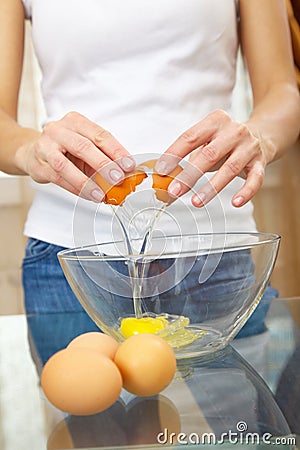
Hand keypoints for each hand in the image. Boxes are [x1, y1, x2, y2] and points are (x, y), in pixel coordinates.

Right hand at [15, 111, 134, 201]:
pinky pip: (58, 178)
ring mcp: (46, 146)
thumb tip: (125, 174)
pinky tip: (88, 195)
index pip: (100, 135)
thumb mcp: (84, 147)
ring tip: (101, 194)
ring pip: (66, 166)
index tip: (129, 165)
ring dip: (86, 182)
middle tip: (117, 179)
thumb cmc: (64, 149)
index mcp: (75, 121)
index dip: (116, 151)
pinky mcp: (38, 164)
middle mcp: (59, 130)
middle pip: (83, 147)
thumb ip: (103, 157)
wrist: (32, 151)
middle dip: (103, 165)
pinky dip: (76, 188)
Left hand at [155, 110, 269, 206]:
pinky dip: (246, 192)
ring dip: (211, 187)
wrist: (261, 135)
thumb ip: (188, 157)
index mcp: (215, 121)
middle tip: (175, 191)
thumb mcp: (207, 141)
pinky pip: (255, 179)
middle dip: (189, 175)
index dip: (174, 154)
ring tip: (196, 201)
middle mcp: (234, 131)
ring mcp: (249, 147)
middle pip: (209, 154)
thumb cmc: (225, 142)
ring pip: (229, 169)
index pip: (190, 137)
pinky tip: (235, 203)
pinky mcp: (260, 162)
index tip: (161, 170)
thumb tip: (166, 179)